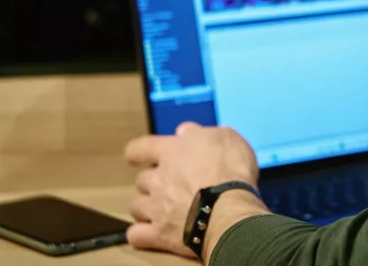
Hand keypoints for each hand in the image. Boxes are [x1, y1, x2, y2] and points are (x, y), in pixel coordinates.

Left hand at [125, 122, 262, 258]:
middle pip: (141, 180)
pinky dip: (142, 235)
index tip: (139, 156)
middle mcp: (157, 178)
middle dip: (153, 183)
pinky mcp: (159, 234)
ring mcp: (155, 208)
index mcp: (171, 152)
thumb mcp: (226, 138)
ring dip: (146, 208)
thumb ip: (201, 133)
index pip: (140, 148)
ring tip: (162, 211)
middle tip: (170, 186)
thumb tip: (184, 131)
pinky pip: (137, 236)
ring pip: (136, 207)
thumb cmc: (231, 169)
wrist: (230, 209)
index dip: (138, 153)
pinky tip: (151, 234)